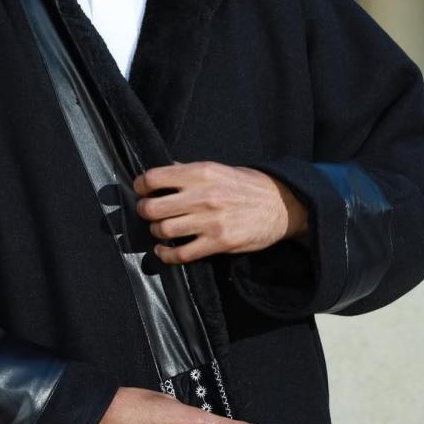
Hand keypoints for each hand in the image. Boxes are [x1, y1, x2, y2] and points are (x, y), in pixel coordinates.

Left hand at [133, 161, 308, 263]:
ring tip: (160, 229)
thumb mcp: (217, 169)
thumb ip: (188, 171)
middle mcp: (202, 196)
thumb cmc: (246, 185)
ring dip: (156, 231)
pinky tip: (164, 250)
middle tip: (148, 211)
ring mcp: (210, 221)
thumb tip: (160, 172)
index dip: (141, 185)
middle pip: (151, 208)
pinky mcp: (218, 243)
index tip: (142, 190)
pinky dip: (166, 255)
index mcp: (200, 173)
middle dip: (144, 211)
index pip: (154, 178)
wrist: (282, 205)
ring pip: (163, 231)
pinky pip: (181, 254)